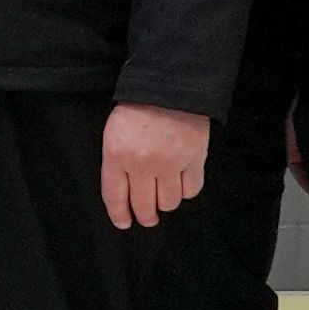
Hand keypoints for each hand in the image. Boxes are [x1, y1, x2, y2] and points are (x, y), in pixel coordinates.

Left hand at [96, 104, 210, 228]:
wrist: (169, 87)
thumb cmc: (137, 108)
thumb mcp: (114, 133)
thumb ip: (117, 162)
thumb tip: (125, 192)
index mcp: (117, 155)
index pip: (115, 195)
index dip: (119, 214)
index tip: (124, 222)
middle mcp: (142, 164)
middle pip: (144, 205)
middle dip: (145, 216)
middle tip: (147, 218)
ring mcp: (170, 163)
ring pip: (169, 202)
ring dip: (166, 202)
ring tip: (164, 195)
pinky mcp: (194, 160)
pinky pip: (192, 190)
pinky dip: (186, 191)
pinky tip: (181, 183)